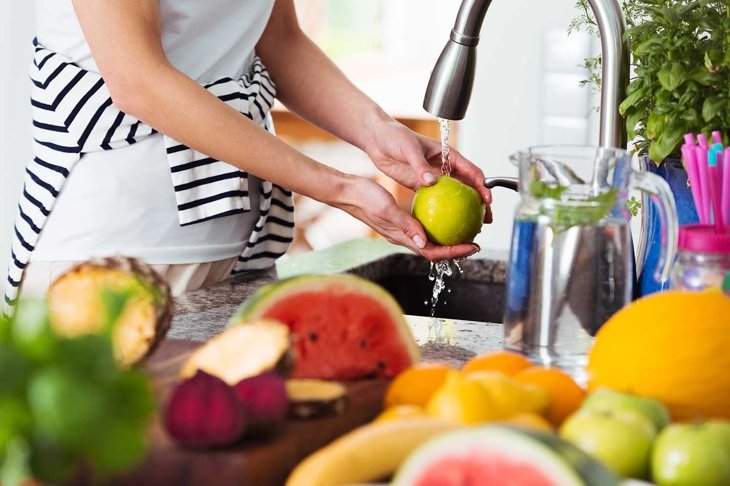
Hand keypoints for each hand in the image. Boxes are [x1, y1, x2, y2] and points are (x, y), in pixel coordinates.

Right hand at [336, 176, 481, 260]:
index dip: (454, 252)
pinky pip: (424, 226)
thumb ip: (405, 225)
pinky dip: (439, 223)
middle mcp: (404, 237)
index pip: (433, 252)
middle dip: (456, 249)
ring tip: (466, 229)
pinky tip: (447, 211)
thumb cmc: (364, 198)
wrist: (348, 191)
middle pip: (435, 250)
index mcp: (401, 238)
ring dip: (449, 238)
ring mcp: (402, 230)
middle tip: (475, 241)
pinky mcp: (401, 221)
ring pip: (431, 239)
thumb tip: (424, 242)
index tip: (472, 247)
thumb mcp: (386, 209)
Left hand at [364, 119, 492, 223]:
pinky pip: (435, 200)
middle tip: (486, 220)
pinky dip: (442, 211)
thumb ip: (420, 165)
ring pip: (454, 196)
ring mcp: (433, 177)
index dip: (483, 186)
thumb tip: (430, 182)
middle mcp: (443, 167)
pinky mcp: (420, 185)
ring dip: (463, 211)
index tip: (488, 200)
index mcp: (447, 154)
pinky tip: (444, 226)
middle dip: (480, 203)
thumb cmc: (395, 137)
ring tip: (471, 228)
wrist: (378, 139)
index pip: (471, 171)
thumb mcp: (409, 149)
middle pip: (468, 187)